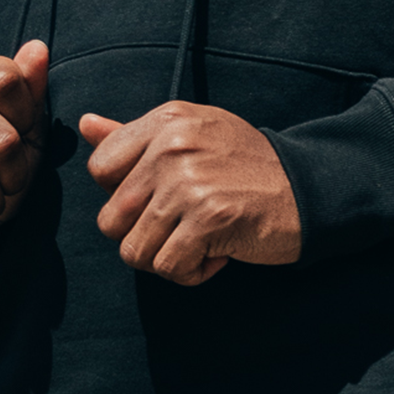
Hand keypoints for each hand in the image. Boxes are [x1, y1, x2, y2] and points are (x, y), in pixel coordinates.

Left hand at [81, 101, 302, 286]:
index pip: (100, 169)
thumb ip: (133, 136)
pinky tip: (219, 254)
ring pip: (134, 251)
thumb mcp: (191, 134)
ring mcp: (189, 182)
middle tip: (185, 227)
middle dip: (145, 236)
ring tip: (202, 240)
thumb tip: (85, 125)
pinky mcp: (209, 218)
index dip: (125, 195)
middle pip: (111, 219)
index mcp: (166, 121)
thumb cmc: (244, 165)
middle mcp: (173, 146)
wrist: (308, 188)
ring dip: (168, 258)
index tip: (163, 196)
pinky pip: (168, 268)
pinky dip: (193, 272)